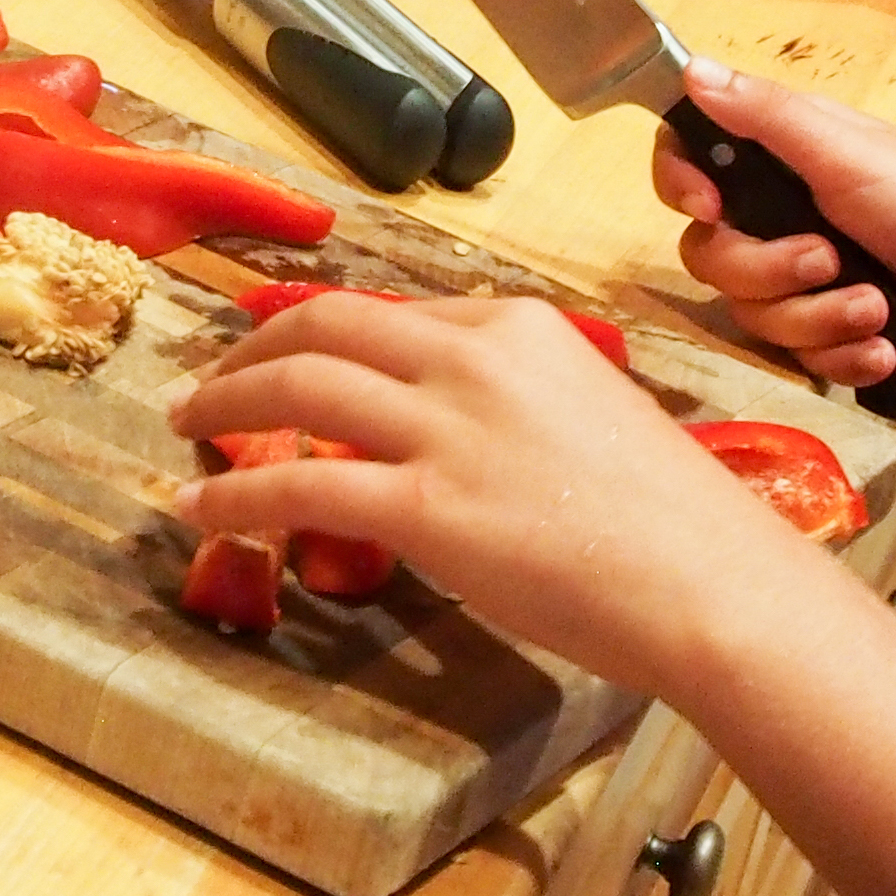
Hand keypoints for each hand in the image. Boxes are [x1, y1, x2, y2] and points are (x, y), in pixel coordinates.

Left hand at [168, 294, 833, 700]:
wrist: (709, 583)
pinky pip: (299, 482)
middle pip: (326, 324)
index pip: (389, 311)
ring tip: (186, 427)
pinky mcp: (426, 508)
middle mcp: (475, 358)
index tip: (279, 352)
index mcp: (518, 327)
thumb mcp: (591, 414)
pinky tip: (203, 509)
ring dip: (225, 405)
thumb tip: (457, 421)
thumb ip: (518, 399)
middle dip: (250, 348)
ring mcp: (448, 428)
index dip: (315, 329)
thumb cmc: (670, 521)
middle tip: (208, 383)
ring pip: (298, 385)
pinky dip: (235, 493)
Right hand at [654, 57, 895, 392]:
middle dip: (770, 271)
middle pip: (711, 254)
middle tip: (829, 261)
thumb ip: (766, 116)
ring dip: (818, 319)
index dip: (680, 184)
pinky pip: (798, 357)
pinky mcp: (826, 330)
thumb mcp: (845, 152)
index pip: (688, 159)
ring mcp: (802, 278)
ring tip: (875, 310)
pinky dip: (841, 356)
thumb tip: (690, 67)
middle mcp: (779, 213)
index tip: (709, 207)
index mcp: (779, 157)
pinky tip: (882, 350)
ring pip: (755, 314)